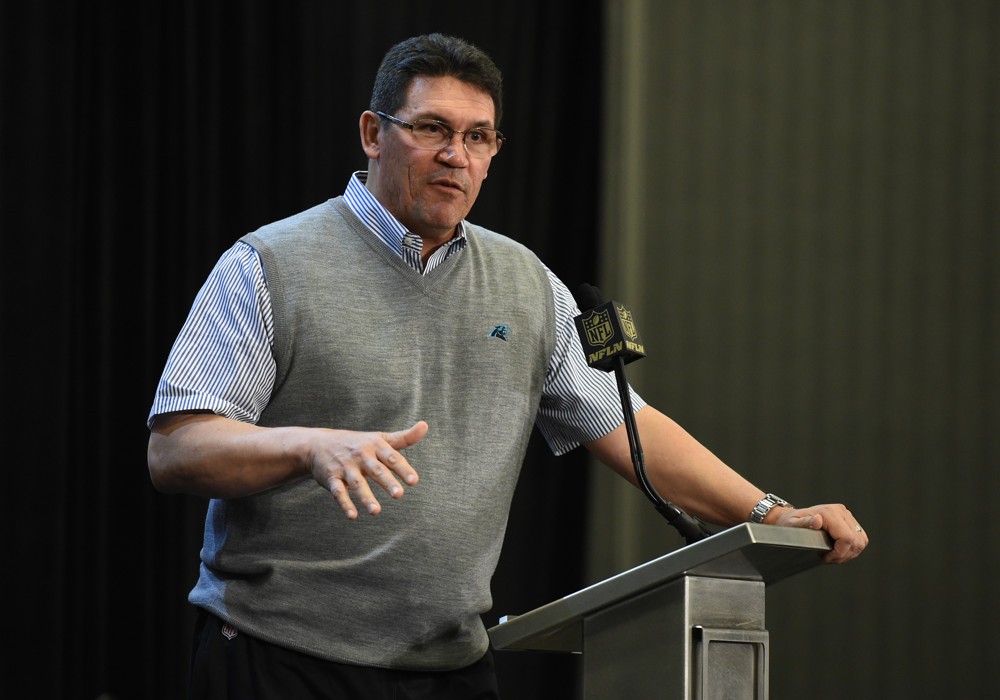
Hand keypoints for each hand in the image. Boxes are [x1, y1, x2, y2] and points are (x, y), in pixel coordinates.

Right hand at [308, 421, 427, 518]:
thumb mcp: (379, 438)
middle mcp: (361, 455)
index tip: (414, 481)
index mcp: (375, 445)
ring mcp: (345, 467)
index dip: (403, 469)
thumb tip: (425, 426)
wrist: (318, 444)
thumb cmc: (357, 443)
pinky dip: (345, 503)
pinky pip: (338, 492)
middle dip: (387, 482)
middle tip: (399, 494)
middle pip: (376, 470)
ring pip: (357, 483)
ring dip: (366, 497)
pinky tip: (353, 516)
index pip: (391, 457)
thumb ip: (404, 437)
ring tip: (376, 511)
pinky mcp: (331, 478)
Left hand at [770, 503, 868, 563]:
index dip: (839, 553)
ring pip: (861, 541)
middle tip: (829, 558)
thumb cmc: (791, 523)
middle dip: (843, 555)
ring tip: (833, 554)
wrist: (792, 518)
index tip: (826, 558)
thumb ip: (805, 523)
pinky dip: (851, 548)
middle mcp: (840, 511)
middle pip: (856, 541)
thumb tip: (817, 520)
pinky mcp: (849, 520)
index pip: (847, 538)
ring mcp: (846, 515)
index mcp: (829, 512)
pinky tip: (838, 550)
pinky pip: (860, 538)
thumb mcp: (792, 525)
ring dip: (849, 552)